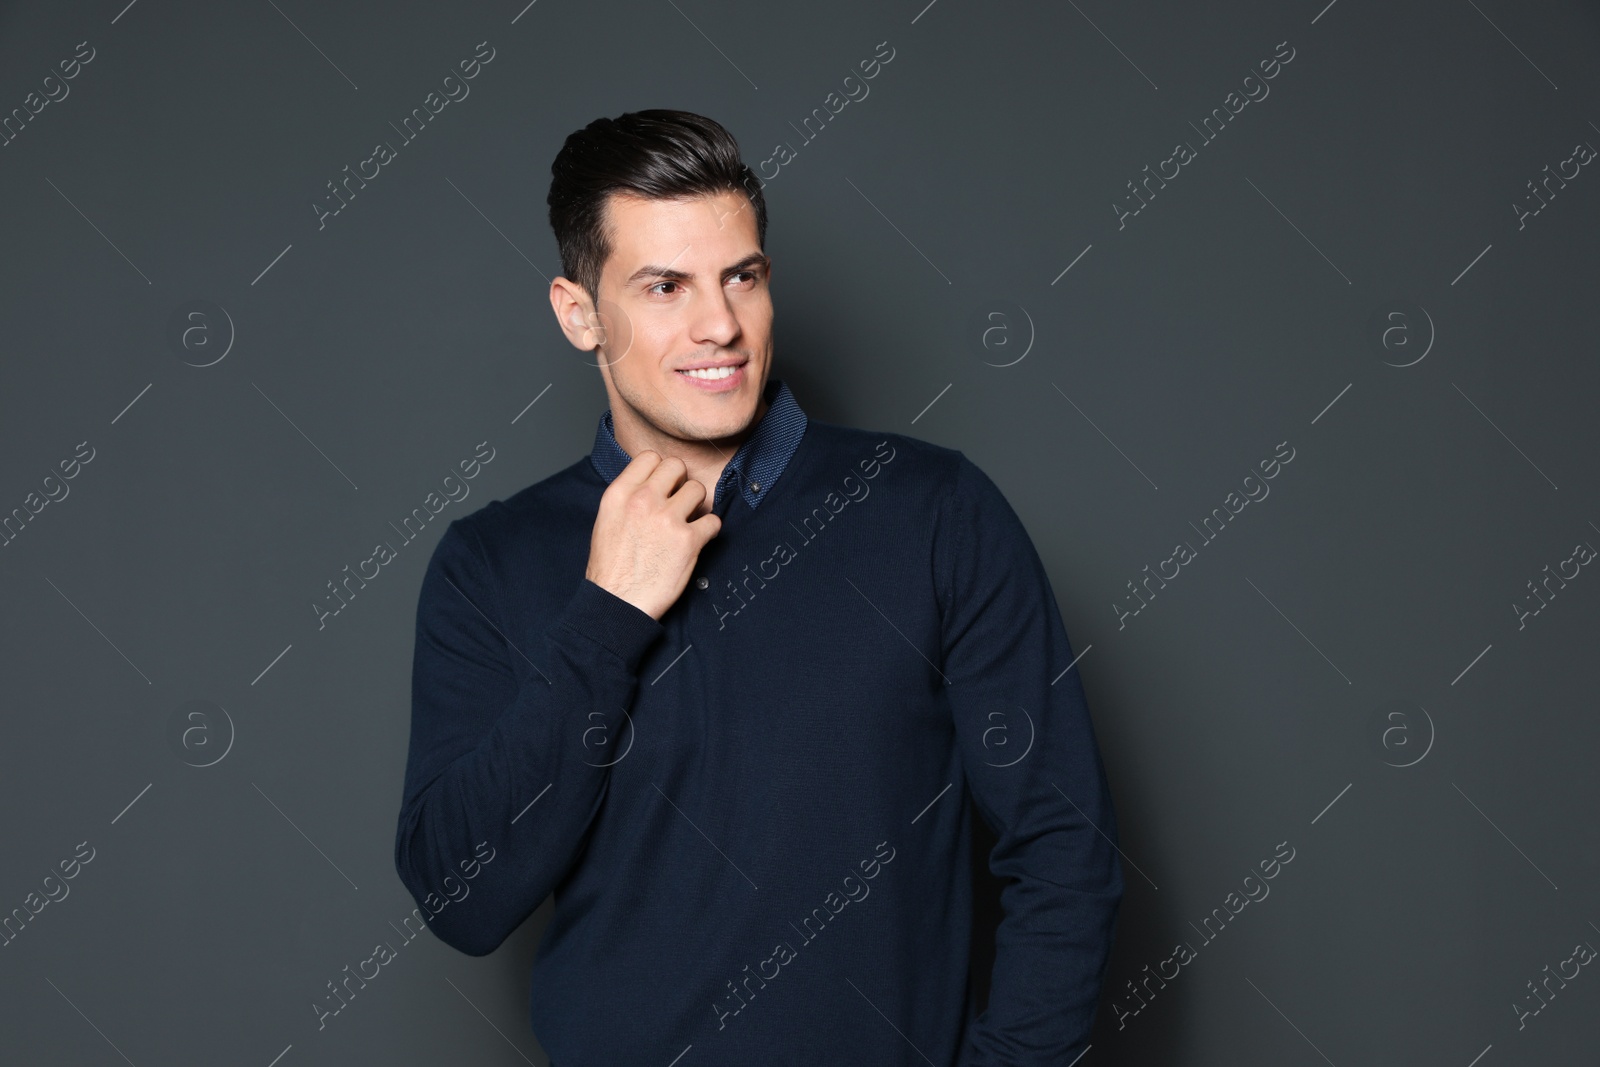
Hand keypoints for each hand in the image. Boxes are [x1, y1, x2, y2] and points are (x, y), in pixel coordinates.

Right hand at [584, 450, 721, 619]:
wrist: (617, 604)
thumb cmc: (611, 567)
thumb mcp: (607, 520)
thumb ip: (629, 497)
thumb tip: (652, 483)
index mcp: (619, 495)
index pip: (650, 457)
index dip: (660, 470)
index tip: (663, 486)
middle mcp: (643, 501)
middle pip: (677, 466)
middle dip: (681, 482)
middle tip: (678, 502)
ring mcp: (667, 519)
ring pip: (698, 489)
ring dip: (697, 505)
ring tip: (688, 522)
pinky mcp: (688, 540)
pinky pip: (713, 521)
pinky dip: (709, 531)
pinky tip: (698, 540)